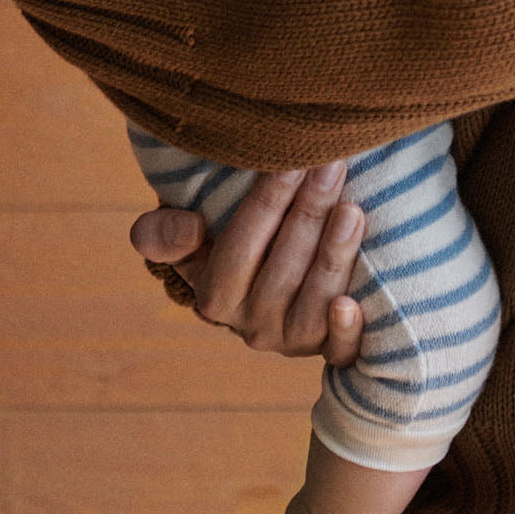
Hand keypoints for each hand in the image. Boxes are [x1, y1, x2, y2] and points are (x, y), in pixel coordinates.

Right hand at [129, 162, 366, 365]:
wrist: (272, 293)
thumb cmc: (235, 248)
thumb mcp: (187, 242)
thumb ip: (162, 235)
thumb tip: (189, 227)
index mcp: (215, 295)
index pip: (240, 246)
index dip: (268, 201)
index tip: (291, 161)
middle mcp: (252, 325)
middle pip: (284, 266)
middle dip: (310, 212)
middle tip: (332, 165)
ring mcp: (293, 341)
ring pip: (315, 301)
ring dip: (333, 255)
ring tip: (351, 210)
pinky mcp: (331, 352)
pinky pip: (339, 352)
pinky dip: (346, 331)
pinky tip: (352, 303)